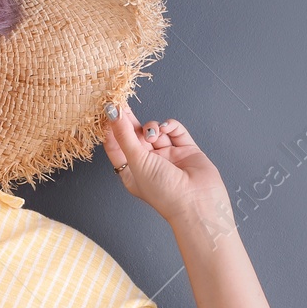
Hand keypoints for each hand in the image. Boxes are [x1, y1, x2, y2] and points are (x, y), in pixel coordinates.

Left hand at [100, 102, 226, 223]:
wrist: (198, 203)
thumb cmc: (163, 191)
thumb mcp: (136, 161)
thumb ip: (124, 135)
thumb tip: (112, 113)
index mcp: (132, 171)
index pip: (117, 145)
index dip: (112, 128)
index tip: (108, 109)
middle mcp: (149, 163)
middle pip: (135, 135)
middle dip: (130, 121)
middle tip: (123, 103)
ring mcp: (168, 156)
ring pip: (155, 131)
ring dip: (152, 128)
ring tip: (153, 134)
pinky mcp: (186, 150)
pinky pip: (175, 131)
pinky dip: (170, 126)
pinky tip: (166, 129)